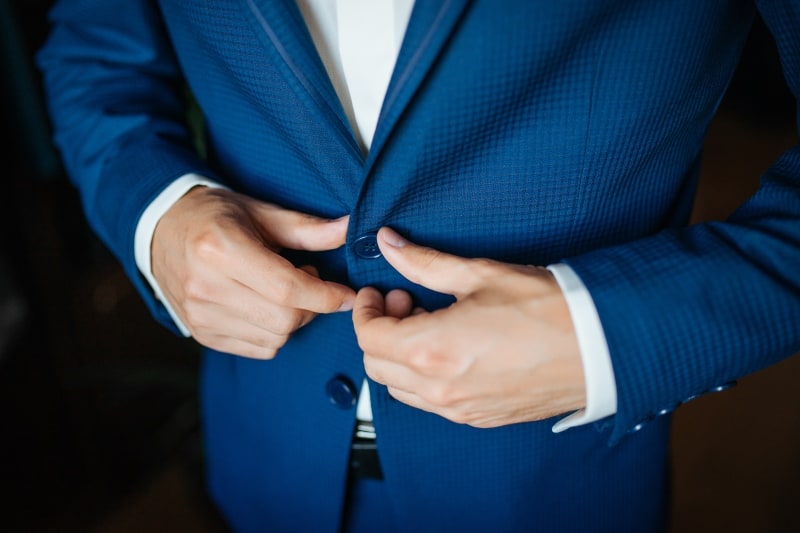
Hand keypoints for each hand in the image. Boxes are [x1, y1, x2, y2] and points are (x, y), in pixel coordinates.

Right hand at [152, 187, 354, 358]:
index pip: (287, 288)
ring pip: (275, 339)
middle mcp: (205, 286)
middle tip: (308, 279)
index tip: (349, 295)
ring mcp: (199, 315)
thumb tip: (350, 230)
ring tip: (282, 290)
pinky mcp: (200, 334)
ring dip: (294, 320)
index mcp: (220, 249)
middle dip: (312, 306)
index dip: (326, 296)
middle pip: (284, 319)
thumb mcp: (259, 211)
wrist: (158, 229)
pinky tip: (266, 306)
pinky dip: (274, 333)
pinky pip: (258, 349)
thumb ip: (307, 228)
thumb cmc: (214, 215)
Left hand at [352, 228, 585, 427]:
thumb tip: (388, 243)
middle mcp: (440, 390)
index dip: (365, 310)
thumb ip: (425, 262)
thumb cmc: (547, 307)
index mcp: (432, 351)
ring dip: (400, 356)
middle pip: (377, 366)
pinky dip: (424, 377)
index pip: (369, 337)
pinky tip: (451, 350)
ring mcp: (460, 410)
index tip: (380, 291)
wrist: (602, 348)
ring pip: (400, 389)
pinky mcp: (481, 419)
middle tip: (407, 301)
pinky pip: (431, 404)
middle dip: (380, 331)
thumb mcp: (481, 275)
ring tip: (430, 325)